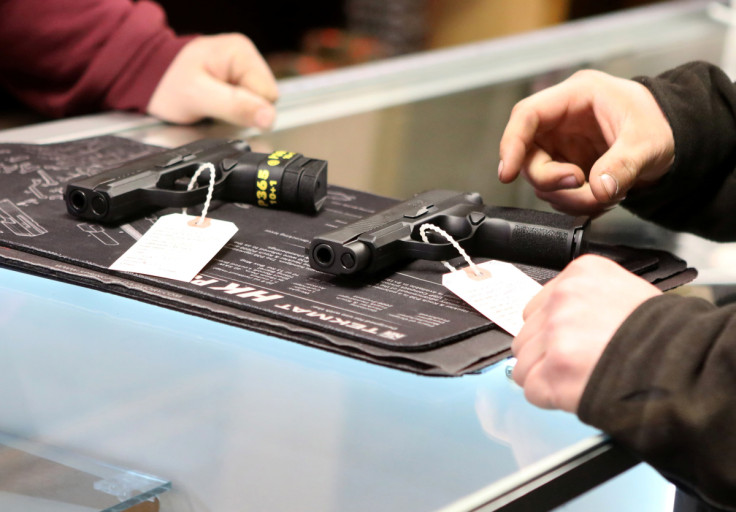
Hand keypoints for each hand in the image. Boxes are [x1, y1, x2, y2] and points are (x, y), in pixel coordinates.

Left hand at [147, 34, 278, 128]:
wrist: (149, 79)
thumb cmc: (167, 84)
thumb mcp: (199, 97)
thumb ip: (236, 107)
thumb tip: (269, 117)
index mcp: (241, 53)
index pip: (268, 95)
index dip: (248, 110)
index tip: (222, 108)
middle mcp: (247, 57)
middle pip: (265, 100)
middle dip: (242, 111)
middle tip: (214, 106)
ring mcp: (243, 68)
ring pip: (258, 104)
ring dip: (236, 111)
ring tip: (212, 104)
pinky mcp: (239, 80)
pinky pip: (248, 104)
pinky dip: (233, 110)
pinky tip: (217, 104)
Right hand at [498, 70, 674, 215]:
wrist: (675, 138)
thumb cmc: (661, 123)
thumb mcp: (648, 142)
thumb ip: (623, 165)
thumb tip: (597, 189)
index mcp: (576, 97)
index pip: (527, 116)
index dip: (512, 144)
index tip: (507, 174)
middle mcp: (561, 121)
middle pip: (530, 155)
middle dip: (552, 180)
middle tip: (580, 186)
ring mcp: (562, 146)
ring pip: (542, 180)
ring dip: (569, 197)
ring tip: (606, 195)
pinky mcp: (567, 167)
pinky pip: (557, 193)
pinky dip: (577, 203)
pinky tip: (602, 197)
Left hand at [511, 255, 660, 412]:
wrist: (683, 363)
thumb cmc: (662, 334)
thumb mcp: (625, 293)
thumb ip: (584, 300)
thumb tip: (555, 320)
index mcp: (579, 274)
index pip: (537, 307)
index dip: (553, 332)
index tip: (572, 342)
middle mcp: (563, 299)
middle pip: (526, 336)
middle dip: (547, 355)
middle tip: (581, 364)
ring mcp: (556, 334)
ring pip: (524, 364)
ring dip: (547, 377)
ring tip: (583, 377)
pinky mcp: (555, 370)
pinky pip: (531, 389)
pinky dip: (550, 398)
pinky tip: (576, 392)